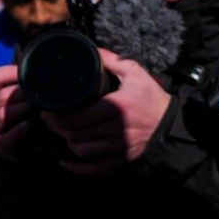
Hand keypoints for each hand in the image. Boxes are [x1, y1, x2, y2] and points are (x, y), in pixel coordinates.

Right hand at [0, 62, 31, 153]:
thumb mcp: (21, 98)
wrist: (22, 146)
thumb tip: (45, 68)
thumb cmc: (24, 115)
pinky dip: (17, 131)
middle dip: (23, 94)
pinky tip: (28, 126)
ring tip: (36, 109)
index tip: (30, 73)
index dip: (11, 73)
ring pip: (2, 115)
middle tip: (40, 94)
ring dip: (22, 110)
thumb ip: (26, 85)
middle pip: (2, 96)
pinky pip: (5, 138)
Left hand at [40, 51, 169, 174]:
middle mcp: (115, 130)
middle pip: (76, 134)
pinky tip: (65, 162)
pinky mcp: (121, 159)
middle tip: (49, 120)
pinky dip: (77, 167)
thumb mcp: (135, 73)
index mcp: (115, 108)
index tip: (48, 110)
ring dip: (68, 143)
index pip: (78, 117)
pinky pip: (94, 168)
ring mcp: (118, 147)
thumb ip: (112, 61)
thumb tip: (91, 49)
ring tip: (62, 133)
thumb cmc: (151, 97)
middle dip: (58, 128)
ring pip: (82, 151)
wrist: (171, 122)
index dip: (58, 117)